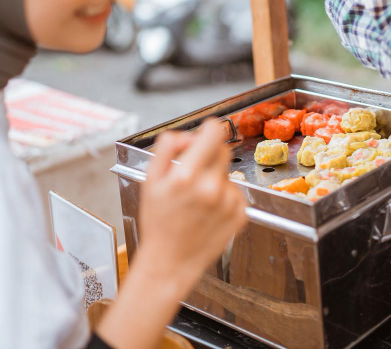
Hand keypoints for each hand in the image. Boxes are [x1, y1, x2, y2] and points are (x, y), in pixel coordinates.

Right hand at [135, 120, 246, 292]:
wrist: (170, 262)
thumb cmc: (158, 223)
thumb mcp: (150, 180)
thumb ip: (167, 148)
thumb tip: (188, 135)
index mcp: (188, 176)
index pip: (215, 132)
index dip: (209, 129)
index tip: (205, 134)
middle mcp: (212, 188)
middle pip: (223, 150)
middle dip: (209, 156)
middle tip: (193, 173)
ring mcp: (229, 202)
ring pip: (228, 173)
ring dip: (215, 179)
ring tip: (197, 200)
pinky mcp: (241, 215)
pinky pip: (235, 192)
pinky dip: (224, 197)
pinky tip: (208, 211)